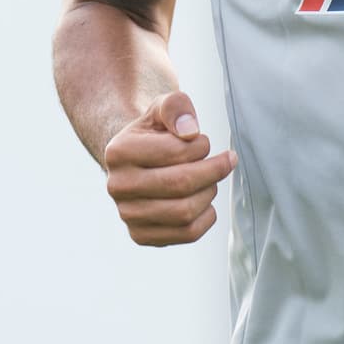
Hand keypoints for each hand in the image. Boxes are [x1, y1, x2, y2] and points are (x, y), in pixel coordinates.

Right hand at [103, 92, 236, 246]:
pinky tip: (204, 199)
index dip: (201, 145)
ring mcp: (127, 215)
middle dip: (213, 171)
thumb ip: (176, 107)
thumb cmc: (155, 134)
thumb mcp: (163, 108)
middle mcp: (117, 186)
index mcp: (119, 152)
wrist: (136, 163)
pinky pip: (187, 233)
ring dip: (210, 192)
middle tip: (225, 160)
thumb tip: (190, 132)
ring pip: (185, 212)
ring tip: (211, 179)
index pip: (175, 151)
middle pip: (181, 184)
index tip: (203, 141)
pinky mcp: (141, 236)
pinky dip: (206, 216)